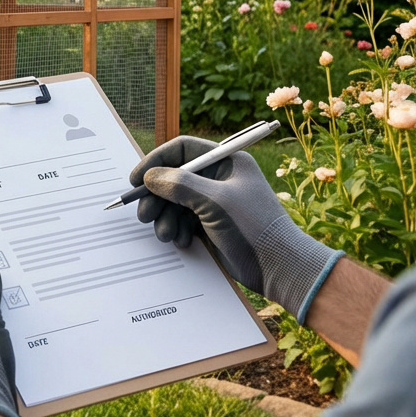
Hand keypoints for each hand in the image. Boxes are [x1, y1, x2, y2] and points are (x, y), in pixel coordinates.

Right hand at [129, 136, 342, 321]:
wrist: (279, 267)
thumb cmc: (254, 227)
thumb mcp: (215, 201)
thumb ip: (179, 185)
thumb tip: (150, 178)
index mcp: (226, 162)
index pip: (182, 150)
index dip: (156, 161)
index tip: (137, 179)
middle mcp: (218, 178)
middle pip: (173, 177)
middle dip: (156, 196)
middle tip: (144, 214)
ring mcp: (213, 201)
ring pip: (174, 201)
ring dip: (164, 217)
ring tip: (165, 234)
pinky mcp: (210, 223)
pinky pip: (181, 220)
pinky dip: (175, 229)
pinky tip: (180, 240)